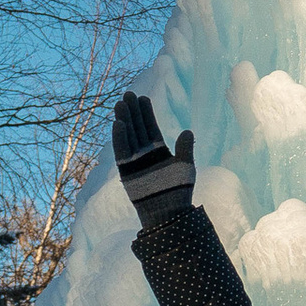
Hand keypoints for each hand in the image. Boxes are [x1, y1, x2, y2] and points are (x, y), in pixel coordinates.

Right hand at [112, 89, 194, 213]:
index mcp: (159, 151)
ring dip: (124, 120)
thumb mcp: (185, 167)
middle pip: (137, 128)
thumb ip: (185, 149)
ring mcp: (135, 161)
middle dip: (133, 111)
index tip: (142, 97)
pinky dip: (120, 138)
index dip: (146, 113)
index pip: (151, 127)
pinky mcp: (127, 171)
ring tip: (121, 103)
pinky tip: (118, 123)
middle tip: (128, 93)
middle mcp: (145, 153)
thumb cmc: (179, 191)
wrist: (168, 212)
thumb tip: (188, 131)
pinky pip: (122, 152)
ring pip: (128, 136)